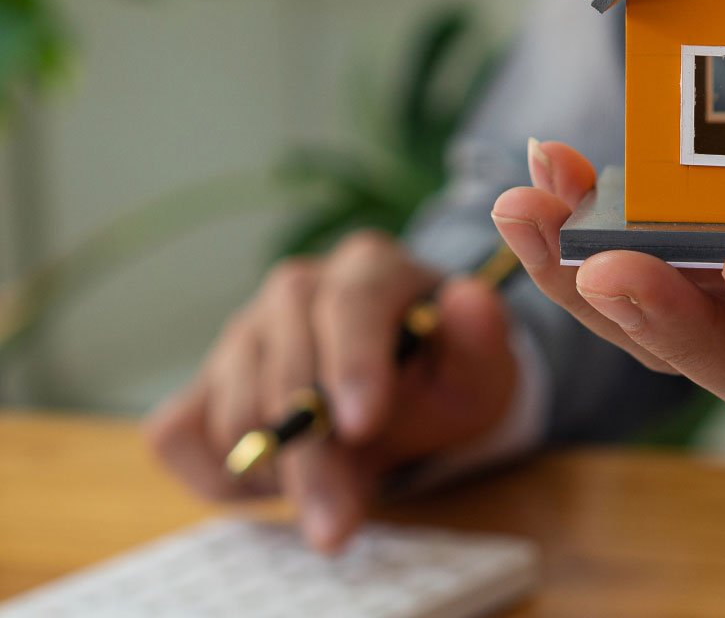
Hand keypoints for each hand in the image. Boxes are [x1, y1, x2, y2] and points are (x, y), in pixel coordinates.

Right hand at [145, 231, 516, 551]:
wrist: (410, 384)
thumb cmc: (443, 371)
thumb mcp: (478, 365)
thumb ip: (480, 337)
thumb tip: (469, 300)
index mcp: (370, 267)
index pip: (352, 302)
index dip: (352, 362)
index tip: (362, 425)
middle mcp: (299, 286)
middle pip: (287, 361)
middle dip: (311, 454)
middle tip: (335, 524)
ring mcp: (246, 328)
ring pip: (233, 402)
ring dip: (275, 468)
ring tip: (331, 487)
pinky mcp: (208, 376)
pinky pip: (179, 430)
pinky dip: (216, 471)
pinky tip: (276, 479)